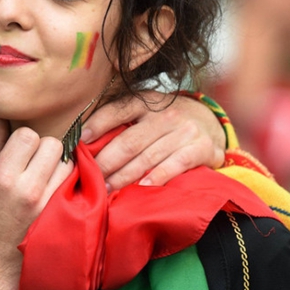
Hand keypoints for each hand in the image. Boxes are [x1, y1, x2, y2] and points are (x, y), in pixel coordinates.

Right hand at [0, 117, 63, 275]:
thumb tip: (0, 115)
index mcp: (2, 178)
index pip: (28, 135)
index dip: (23, 137)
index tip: (17, 148)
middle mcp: (28, 189)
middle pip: (52, 144)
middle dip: (42, 146)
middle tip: (31, 159)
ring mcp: (48, 202)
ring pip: (66, 161)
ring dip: (56, 162)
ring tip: (41, 173)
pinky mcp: (60, 213)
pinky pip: (71, 181)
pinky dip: (63, 178)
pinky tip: (49, 186)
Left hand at [82, 91, 224, 189]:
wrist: (210, 123)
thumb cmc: (166, 121)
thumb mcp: (145, 111)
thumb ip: (120, 120)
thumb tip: (84, 139)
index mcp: (146, 101)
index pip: (117, 111)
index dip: (96, 126)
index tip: (79, 142)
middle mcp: (165, 114)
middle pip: (129, 141)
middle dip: (106, 162)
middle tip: (89, 177)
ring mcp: (185, 131)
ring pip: (148, 157)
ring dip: (124, 176)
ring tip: (106, 188)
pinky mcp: (201, 148)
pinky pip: (175, 165)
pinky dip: (157, 177)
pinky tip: (142, 187)